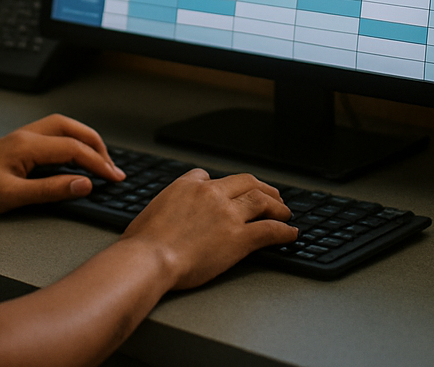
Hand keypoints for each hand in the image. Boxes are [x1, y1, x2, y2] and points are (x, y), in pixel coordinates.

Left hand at [0, 114, 124, 215]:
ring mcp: (22, 137)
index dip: (97, 162)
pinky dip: (71, 142)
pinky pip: (53, 135)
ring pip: (63, 128)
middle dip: (96, 145)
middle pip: (71, 128)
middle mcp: (26, 135)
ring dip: (84, 140)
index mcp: (26, 145)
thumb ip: (50, 190)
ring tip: (100, 160)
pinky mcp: (19, 144)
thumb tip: (84, 184)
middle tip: (111, 167)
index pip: (72, 147)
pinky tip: (75, 157)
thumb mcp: (13, 196)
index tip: (113, 177)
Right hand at [120, 168, 297, 289]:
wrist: (149, 258)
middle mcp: (211, 194)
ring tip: (285, 212)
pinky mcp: (238, 238)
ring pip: (261, 201)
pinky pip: (269, 230)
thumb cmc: (143, 243)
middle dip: (261, 187)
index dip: (221, 185)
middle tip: (271, 194)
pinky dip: (283, 231)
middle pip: (245, 182)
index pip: (209, 176)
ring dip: (277, 206)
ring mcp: (227, 214)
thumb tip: (163, 212)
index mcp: (187, 185)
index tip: (228, 192)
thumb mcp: (150, 211)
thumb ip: (165, 206)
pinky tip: (290, 234)